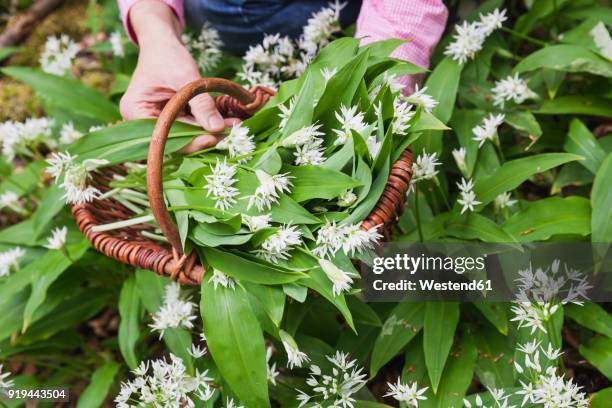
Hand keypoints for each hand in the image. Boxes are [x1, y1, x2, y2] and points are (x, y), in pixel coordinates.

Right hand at [119, 0, 238, 152]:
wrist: (163, 42)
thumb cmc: (168, 55)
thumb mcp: (186, 78)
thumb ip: (201, 104)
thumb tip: (217, 129)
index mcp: (134, 111)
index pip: (162, 137)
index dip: (188, 141)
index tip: (213, 138)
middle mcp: (141, 120)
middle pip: (174, 138)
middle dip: (203, 136)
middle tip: (230, 132)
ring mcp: (155, 120)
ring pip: (185, 134)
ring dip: (208, 131)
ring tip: (233, 124)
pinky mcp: (169, 118)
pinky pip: (189, 126)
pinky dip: (206, 123)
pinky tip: (226, 120)